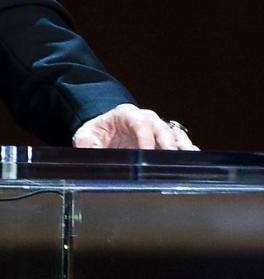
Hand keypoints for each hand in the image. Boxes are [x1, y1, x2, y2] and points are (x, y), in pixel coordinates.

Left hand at [72, 103, 197, 149]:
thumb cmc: (96, 133)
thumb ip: (88, 145)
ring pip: (174, 134)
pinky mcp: (165, 140)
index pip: (139, 122)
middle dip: (167, 142)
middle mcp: (145, 119)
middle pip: (160, 128)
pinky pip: (180, 144)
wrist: (104, 132)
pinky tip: (192, 164)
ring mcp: (157, 129)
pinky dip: (187, 152)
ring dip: (182, 147)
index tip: (146, 152)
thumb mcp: (86, 137)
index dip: (145, 137)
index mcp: (126, 114)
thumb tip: (91, 155)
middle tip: (171, 157)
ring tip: (188, 159)